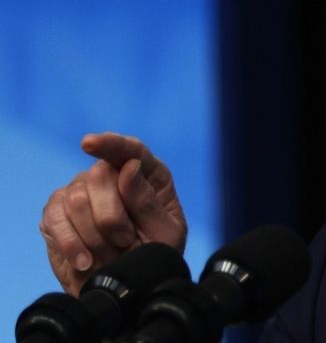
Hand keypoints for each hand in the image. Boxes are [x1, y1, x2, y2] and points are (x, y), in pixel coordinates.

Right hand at [39, 132, 187, 294]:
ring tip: (112, 253)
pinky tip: (85, 261)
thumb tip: (129, 167)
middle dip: (112, 216)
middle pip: (99, 175)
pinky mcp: (57, 215)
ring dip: (96, 235)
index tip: (90, 143)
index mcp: (148, 175)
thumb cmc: (153, 257)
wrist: (128, 289)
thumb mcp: (164, 233)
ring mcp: (81, 193)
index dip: (111, 144)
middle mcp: (112, 177)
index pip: (131, 150)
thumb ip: (147, 201)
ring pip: (76, 199)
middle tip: (126, 241)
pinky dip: (71, 243)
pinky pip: (54, 219)